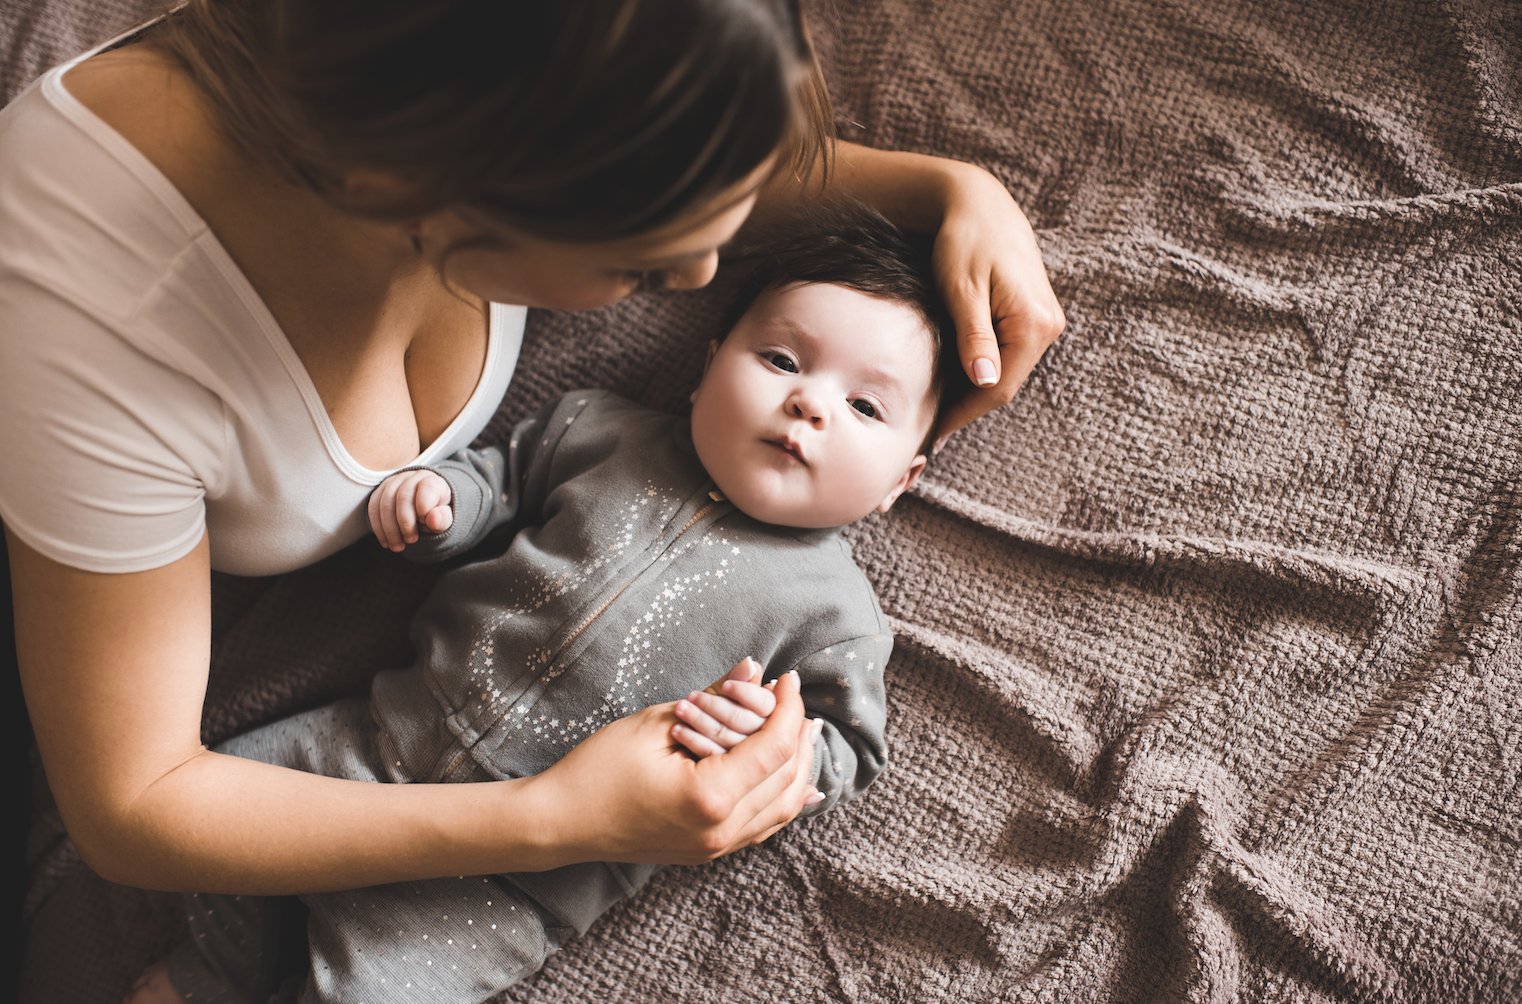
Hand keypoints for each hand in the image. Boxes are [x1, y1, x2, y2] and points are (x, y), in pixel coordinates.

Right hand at [367, 469, 452, 551]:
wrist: (426, 511)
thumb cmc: (437, 515)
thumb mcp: (445, 519)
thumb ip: (443, 519)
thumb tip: (434, 520)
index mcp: (434, 481)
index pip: (427, 487)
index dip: (424, 508)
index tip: (426, 524)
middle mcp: (413, 477)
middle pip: (403, 496)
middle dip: (405, 523)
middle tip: (411, 541)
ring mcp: (395, 481)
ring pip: (386, 503)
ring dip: (390, 529)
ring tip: (397, 546)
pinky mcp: (381, 490)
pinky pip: (373, 506)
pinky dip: (378, 527)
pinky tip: (385, 541)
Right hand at [528, 664, 824, 864]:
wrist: (561, 822)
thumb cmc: (599, 769)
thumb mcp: (657, 722)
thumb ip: (714, 698)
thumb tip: (754, 669)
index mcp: (709, 797)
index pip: (773, 748)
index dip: (788, 708)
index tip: (788, 678)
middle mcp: (721, 830)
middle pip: (787, 778)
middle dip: (799, 733)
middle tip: (796, 698)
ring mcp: (716, 848)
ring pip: (782, 808)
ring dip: (799, 766)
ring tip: (805, 730)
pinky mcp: (708, 851)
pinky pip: (763, 826)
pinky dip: (784, 798)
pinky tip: (799, 782)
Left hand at [930, 162, 1065, 447]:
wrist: (979, 203)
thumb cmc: (965, 240)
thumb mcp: (963, 289)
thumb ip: (975, 337)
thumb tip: (985, 381)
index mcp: (1035, 323)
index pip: (999, 388)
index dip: (964, 414)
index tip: (933, 433)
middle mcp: (1049, 326)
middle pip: (1006, 383)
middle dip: (968, 408)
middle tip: (930, 430)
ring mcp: (1044, 321)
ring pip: (1007, 371)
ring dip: (974, 391)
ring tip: (938, 410)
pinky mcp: (1033, 315)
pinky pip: (1008, 354)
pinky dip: (981, 369)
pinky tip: (955, 380)